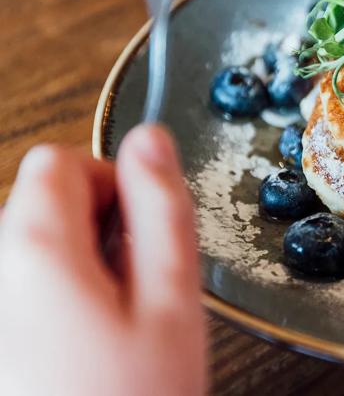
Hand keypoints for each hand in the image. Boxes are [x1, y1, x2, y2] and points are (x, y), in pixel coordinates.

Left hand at [0, 125, 206, 395]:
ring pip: (24, 256)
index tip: (142, 233)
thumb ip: (162, 210)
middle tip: (136, 294)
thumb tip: (151, 140)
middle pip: (35, 207)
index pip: (59, 161)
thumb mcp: (171, 305)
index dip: (113, 183)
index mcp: (31, 251)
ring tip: (110, 336)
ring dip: (71, 274)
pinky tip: (78, 360)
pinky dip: (47, 311)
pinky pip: (15, 298)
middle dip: (93, 232)